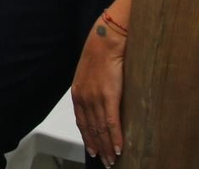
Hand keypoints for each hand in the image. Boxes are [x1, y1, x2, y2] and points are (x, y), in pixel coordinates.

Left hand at [72, 16, 127, 164]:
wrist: (106, 41)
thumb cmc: (101, 54)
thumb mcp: (90, 75)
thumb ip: (93, 90)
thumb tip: (101, 103)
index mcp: (78, 93)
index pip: (81, 122)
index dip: (88, 138)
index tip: (93, 150)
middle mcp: (84, 98)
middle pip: (91, 129)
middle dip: (98, 147)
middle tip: (105, 162)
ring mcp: (95, 98)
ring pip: (101, 130)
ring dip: (108, 147)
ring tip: (112, 160)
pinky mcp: (109, 96)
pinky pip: (111, 123)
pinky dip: (116, 138)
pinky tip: (119, 149)